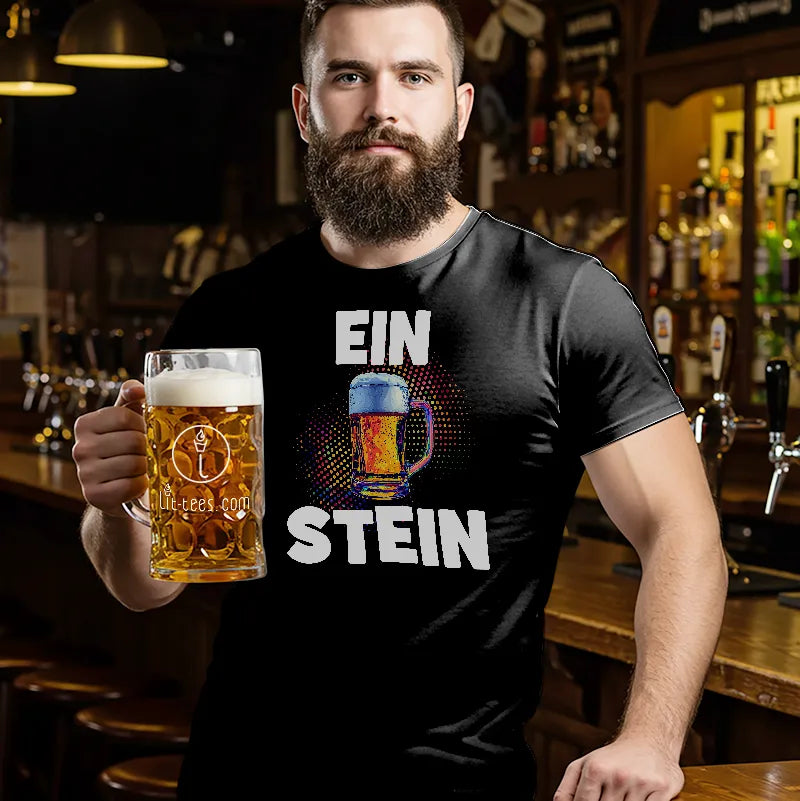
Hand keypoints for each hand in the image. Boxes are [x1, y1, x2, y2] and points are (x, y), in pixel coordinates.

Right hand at [72, 380, 147, 517]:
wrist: (119, 489)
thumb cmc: (126, 446)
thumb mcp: (127, 418)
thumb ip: (131, 396)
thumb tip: (138, 388)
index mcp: (85, 424)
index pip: (125, 417)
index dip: (142, 424)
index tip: (143, 431)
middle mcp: (80, 448)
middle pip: (132, 441)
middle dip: (147, 447)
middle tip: (146, 452)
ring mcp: (84, 474)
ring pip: (134, 464)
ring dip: (146, 467)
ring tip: (142, 467)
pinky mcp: (95, 496)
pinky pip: (130, 486)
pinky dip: (141, 485)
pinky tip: (136, 482)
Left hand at [553, 736, 683, 800]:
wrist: (649, 738)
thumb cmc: (613, 757)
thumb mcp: (584, 765)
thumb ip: (568, 788)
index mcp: (595, 769)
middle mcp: (618, 775)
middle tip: (611, 795)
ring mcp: (641, 783)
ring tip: (625, 794)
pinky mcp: (662, 789)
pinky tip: (641, 796)